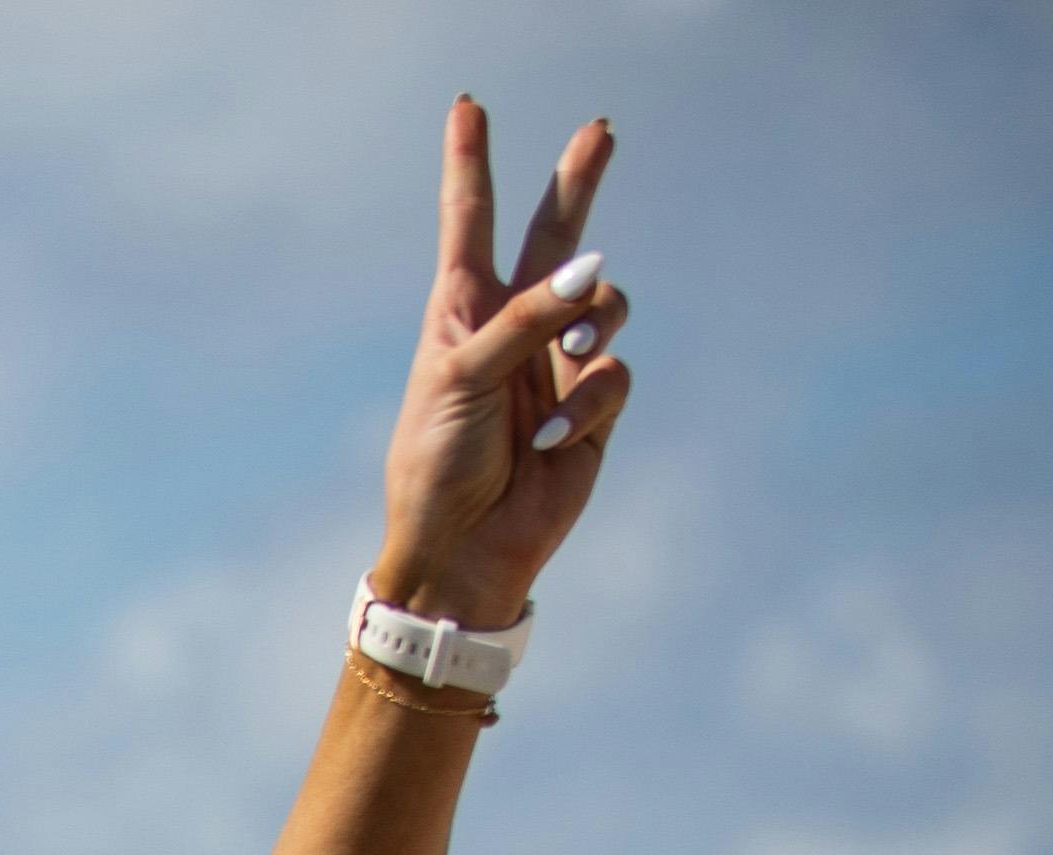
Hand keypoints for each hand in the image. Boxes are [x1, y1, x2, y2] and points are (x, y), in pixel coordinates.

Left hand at [371, 98, 634, 635]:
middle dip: (579, 182)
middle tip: (600, 129)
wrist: (462, 551)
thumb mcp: (461, 379)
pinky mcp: (594, 407)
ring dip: (592, 321)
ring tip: (568, 357)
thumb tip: (593, 268)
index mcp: (461, 312)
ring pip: (606, 302)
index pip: (471, 222)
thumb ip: (522, 318)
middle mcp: (513, 326)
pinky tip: (552, 440)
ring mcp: (557, 364)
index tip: (468, 105)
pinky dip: (589, 403)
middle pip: (558, 237)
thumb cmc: (438, 465)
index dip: (472, 163)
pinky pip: (614, 375)